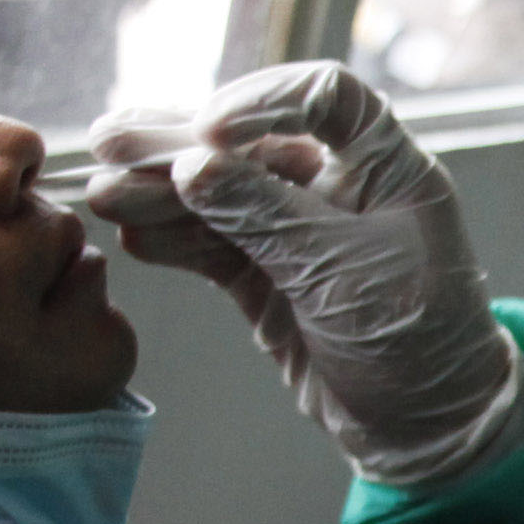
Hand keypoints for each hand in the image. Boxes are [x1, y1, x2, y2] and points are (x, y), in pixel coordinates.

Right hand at [87, 64, 523, 491]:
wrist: (421, 427)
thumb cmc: (415, 339)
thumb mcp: (342, 271)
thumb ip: (266, 216)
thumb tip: (192, 166)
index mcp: (384, 164)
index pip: (322, 96)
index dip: (264, 100)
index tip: (211, 132)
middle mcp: (338, 183)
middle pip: (251, 142)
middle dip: (180, 144)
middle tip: (110, 145)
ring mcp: (297, 228)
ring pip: (220, 193)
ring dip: (160, 191)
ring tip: (102, 190)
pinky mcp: (267, 273)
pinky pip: (211, 243)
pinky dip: (172, 238)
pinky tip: (131, 233)